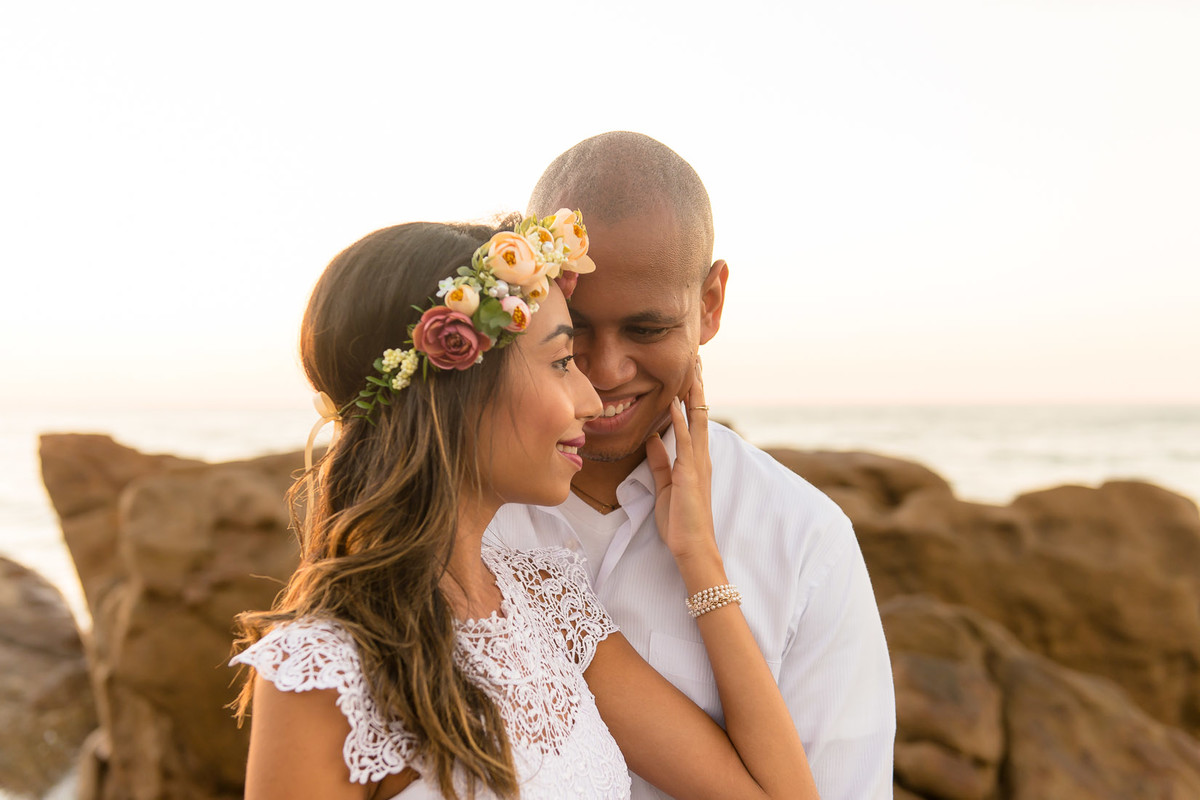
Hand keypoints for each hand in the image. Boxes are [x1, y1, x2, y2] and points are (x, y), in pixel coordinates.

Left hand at [645, 358, 714, 563]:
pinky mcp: (689, 474)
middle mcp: (701, 457)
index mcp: (695, 460)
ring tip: (692, 369)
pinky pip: (685, 441)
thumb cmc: (680, 521)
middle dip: (698, 386)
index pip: (695, 420)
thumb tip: (652, 438)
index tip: (690, 373)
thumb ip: (660, 461)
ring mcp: (697, 464)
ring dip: (693, 394)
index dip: (692, 397)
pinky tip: (674, 403)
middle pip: (701, 413)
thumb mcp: (666, 485)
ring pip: (698, 421)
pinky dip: (680, 420)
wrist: (693, 547)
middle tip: (698, 359)